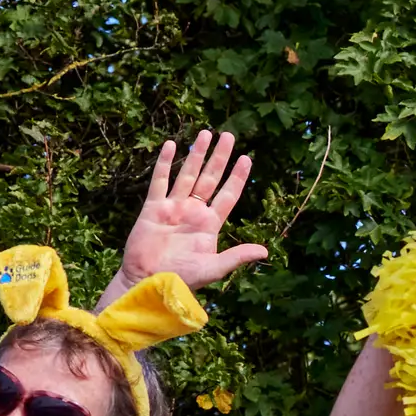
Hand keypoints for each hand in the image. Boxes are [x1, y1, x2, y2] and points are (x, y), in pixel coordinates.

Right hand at [113, 130, 270, 294]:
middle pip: (210, 178)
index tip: (246, 158)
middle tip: (228, 135)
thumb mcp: (214, 268)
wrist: (150, 282)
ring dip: (197, 154)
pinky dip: (165, 163)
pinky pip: (160, 181)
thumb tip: (265, 251)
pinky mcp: (154, 208)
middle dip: (219, 157)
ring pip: (188, 174)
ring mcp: (174, 207)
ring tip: (205, 133)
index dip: (237, 177)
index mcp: (210, 224)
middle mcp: (194, 212)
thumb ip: (237, 256)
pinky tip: (171, 146)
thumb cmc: (183, 279)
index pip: (228, 194)